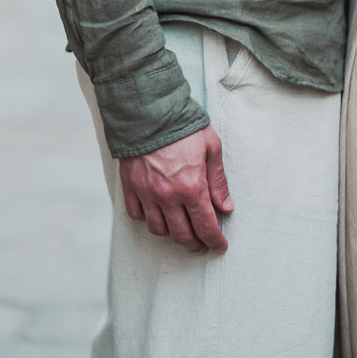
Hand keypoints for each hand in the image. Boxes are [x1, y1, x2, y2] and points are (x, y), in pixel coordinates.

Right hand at [118, 126, 233, 252]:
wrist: (149, 111)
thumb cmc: (183, 127)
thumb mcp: (211, 148)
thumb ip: (218, 181)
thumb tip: (225, 207)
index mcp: (192, 187)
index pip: (205, 226)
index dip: (214, 240)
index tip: (219, 246)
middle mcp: (168, 196)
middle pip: (182, 235)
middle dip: (195, 244)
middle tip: (202, 244)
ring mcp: (147, 194)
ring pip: (159, 230)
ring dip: (172, 234)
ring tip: (181, 229)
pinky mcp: (130, 187)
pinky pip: (137, 215)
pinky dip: (148, 220)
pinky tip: (157, 214)